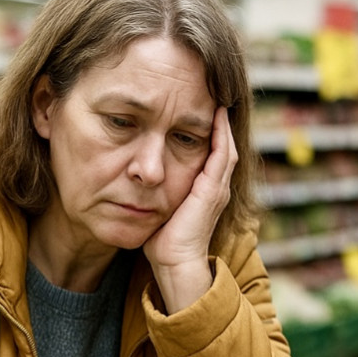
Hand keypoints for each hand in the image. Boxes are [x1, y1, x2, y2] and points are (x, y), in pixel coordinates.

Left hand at [145, 106, 237, 311]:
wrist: (175, 263)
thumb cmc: (162, 242)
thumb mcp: (157, 207)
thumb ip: (152, 190)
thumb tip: (131, 175)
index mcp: (204, 189)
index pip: (210, 151)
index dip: (206, 128)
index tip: (194, 107)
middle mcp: (216, 186)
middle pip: (222, 143)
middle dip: (216, 119)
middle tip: (211, 93)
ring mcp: (218, 187)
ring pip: (226, 144)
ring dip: (221, 121)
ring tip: (215, 96)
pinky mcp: (213, 189)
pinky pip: (223, 153)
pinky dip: (221, 132)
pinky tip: (216, 113)